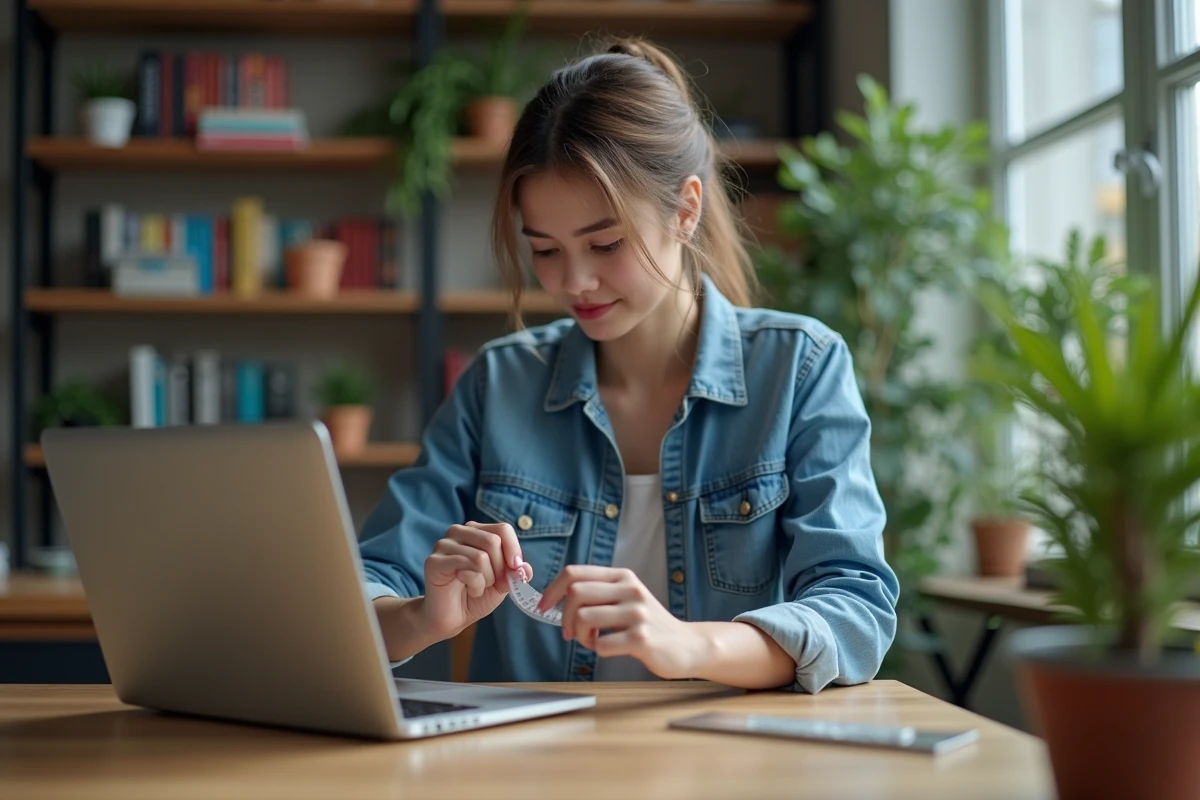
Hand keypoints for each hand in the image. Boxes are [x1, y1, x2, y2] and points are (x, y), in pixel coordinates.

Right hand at [422, 521, 531, 638]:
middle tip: (492, 583)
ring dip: (487, 580)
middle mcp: (458, 532)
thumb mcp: (503, 582)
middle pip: (493, 541)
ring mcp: (443, 545)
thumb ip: (515, 571)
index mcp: (475, 530)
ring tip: (477, 587)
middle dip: (500, 568)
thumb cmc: (476, 594)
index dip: (514, 550)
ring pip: (481, 557)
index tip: (516, 570)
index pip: (502, 529)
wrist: (452, 617)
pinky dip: (476, 585)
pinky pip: (468, 569)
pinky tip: (470, 590)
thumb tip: (524, 568)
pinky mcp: (434, 561)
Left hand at [539, 565, 709, 679]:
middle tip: (570, 633)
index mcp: (622, 576)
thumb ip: (598, 593)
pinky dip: (597, 650)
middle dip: (564, 617)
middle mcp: (630, 589)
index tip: (544, 607)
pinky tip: (609, 648)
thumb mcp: (626, 597)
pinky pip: (601, 644)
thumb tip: (557, 598)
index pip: (574, 572)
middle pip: (575, 593)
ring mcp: (637, 613)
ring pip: (584, 618)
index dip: (552, 590)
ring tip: (591, 641)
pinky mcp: (641, 638)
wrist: (686, 645)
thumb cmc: (648, 623)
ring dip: (579, 636)